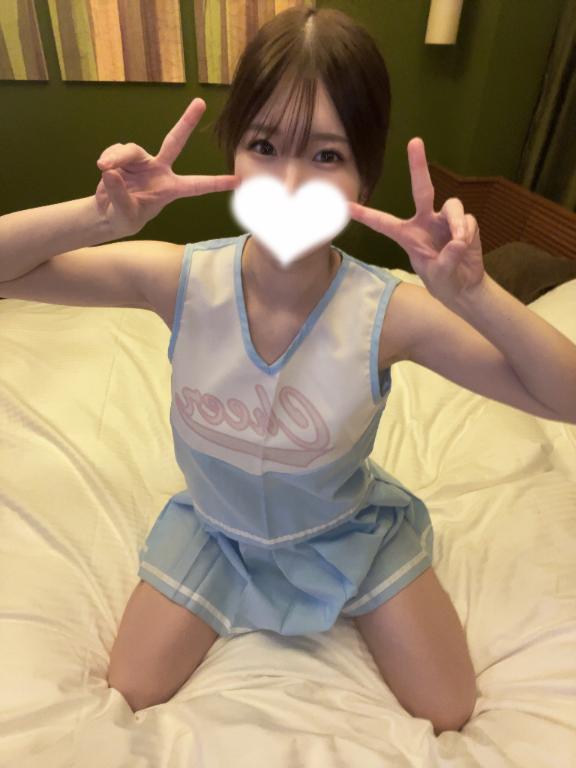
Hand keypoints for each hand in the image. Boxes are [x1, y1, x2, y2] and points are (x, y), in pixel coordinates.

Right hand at [94, 98, 240, 236]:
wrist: (108, 215)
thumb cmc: (124, 218)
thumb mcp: (125, 214)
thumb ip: (119, 194)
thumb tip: (110, 170)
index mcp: (170, 189)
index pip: (197, 185)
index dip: (216, 183)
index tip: (238, 180)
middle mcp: (159, 170)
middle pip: (174, 142)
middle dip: (187, 122)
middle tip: (200, 102)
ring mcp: (143, 161)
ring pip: (131, 149)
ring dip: (116, 157)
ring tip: (104, 168)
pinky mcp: (124, 156)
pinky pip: (115, 150)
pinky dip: (108, 158)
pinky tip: (103, 168)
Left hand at [348, 137, 484, 304]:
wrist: (464, 286)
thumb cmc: (443, 281)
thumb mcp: (439, 276)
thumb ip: (446, 261)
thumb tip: (457, 241)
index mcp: (407, 235)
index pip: (383, 223)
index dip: (365, 214)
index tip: (346, 205)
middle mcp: (425, 221)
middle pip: (422, 189)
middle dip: (417, 165)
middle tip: (415, 141)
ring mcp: (445, 220)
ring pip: (451, 205)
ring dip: (456, 223)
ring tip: (459, 242)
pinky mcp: (464, 222)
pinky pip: (466, 219)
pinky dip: (467, 232)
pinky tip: (466, 245)